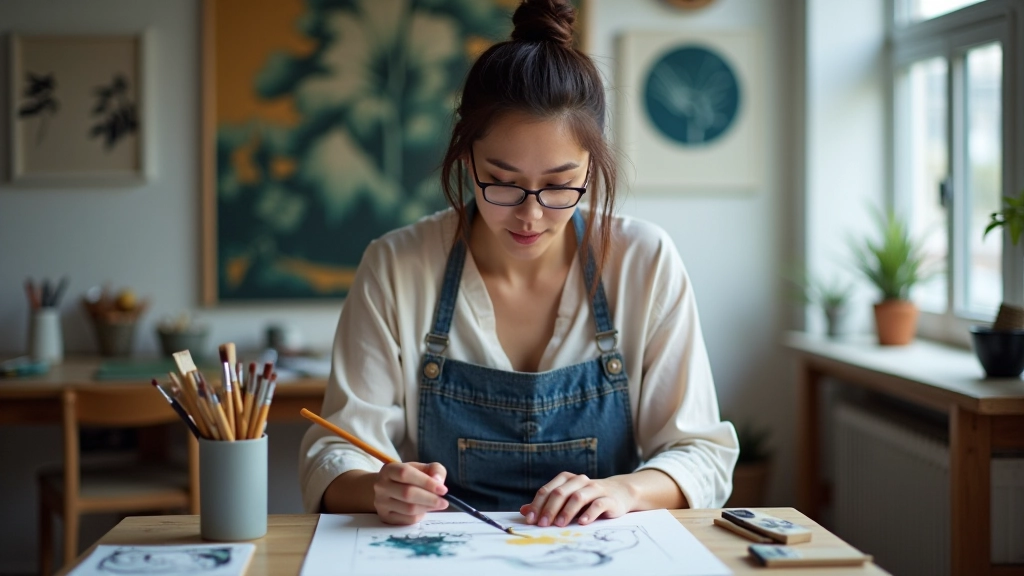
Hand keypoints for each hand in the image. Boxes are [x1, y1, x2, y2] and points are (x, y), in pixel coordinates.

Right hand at [373, 462, 448, 524]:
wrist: (387, 490)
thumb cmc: (409, 478)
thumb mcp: (421, 468)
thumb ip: (434, 470)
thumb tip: (439, 482)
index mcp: (389, 469)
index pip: (405, 474)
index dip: (426, 482)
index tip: (443, 489)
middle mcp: (381, 486)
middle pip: (407, 493)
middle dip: (430, 499)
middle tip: (444, 502)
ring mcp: (381, 503)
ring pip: (409, 509)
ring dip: (427, 508)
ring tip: (437, 505)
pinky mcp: (385, 517)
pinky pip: (407, 520)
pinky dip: (420, 515)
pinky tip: (424, 509)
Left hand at [519, 472, 634, 526]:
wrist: (619, 493)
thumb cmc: (587, 498)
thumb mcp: (566, 499)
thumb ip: (546, 504)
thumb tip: (524, 511)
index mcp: (566, 479)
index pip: (548, 490)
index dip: (537, 505)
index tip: (531, 519)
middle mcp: (579, 481)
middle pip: (561, 492)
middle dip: (549, 509)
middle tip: (543, 524)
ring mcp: (594, 489)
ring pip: (578, 497)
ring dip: (567, 511)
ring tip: (559, 524)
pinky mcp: (608, 499)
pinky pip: (598, 504)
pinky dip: (589, 513)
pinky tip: (582, 522)